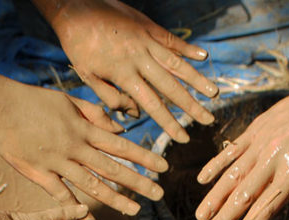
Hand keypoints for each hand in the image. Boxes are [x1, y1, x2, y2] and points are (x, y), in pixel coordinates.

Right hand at [0, 82, 167, 214]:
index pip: (121, 145)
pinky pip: (60, 194)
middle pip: (112, 168)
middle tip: (159, 194)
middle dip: (138, 182)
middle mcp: (74, 147)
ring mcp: (56, 162)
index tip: (163, 167)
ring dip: (115, 198)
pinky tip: (90, 218)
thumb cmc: (33, 100)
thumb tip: (120, 128)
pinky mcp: (38, 173)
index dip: (144, 157)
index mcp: (83, 129)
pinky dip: (74, 206)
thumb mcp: (69, 101)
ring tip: (135, 210)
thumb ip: (96, 115)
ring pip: (91, 184)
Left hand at [44, 0, 218, 142]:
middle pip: (171, 87)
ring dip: (197, 80)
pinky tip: (204, 57)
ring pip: (176, 63)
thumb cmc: (78, 44)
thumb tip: (134, 114)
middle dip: (191, 106)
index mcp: (123, 73)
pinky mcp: (149, 27)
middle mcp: (139, 58)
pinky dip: (188, 48)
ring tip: (214, 94)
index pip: (152, 104)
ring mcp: (146, 40)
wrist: (74, 6)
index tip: (183, 138)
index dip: (169, 123)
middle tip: (208, 121)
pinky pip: (172, 39)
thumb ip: (111, 96)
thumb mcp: (87, 74)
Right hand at [194, 83, 288, 219]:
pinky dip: (216, 165)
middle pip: (242, 197)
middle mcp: (274, 159)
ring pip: (232, 175)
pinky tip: (202, 181)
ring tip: (200, 217)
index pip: (264, 210)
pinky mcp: (255, 128)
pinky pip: (232, 150)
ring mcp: (262, 143)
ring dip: (214, 198)